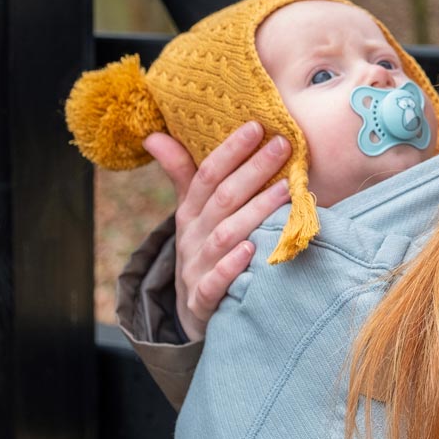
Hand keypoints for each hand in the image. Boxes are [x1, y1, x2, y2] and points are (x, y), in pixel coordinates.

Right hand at [142, 122, 291, 341]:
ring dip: (255, 211)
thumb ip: (182, 173)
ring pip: (226, 235)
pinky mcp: (204, 299)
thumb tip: (154, 135)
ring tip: (285, 190)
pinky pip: (216, 282)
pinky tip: (252, 250)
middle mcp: (192, 236)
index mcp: (190, 211)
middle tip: (283, 146)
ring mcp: (197, 267)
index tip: (257, 126)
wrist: (193, 312)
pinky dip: (233, 266)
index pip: (207, 174)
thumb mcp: (191, 211)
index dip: (231, 150)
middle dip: (253, 170)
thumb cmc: (203, 247)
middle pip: (223, 199)